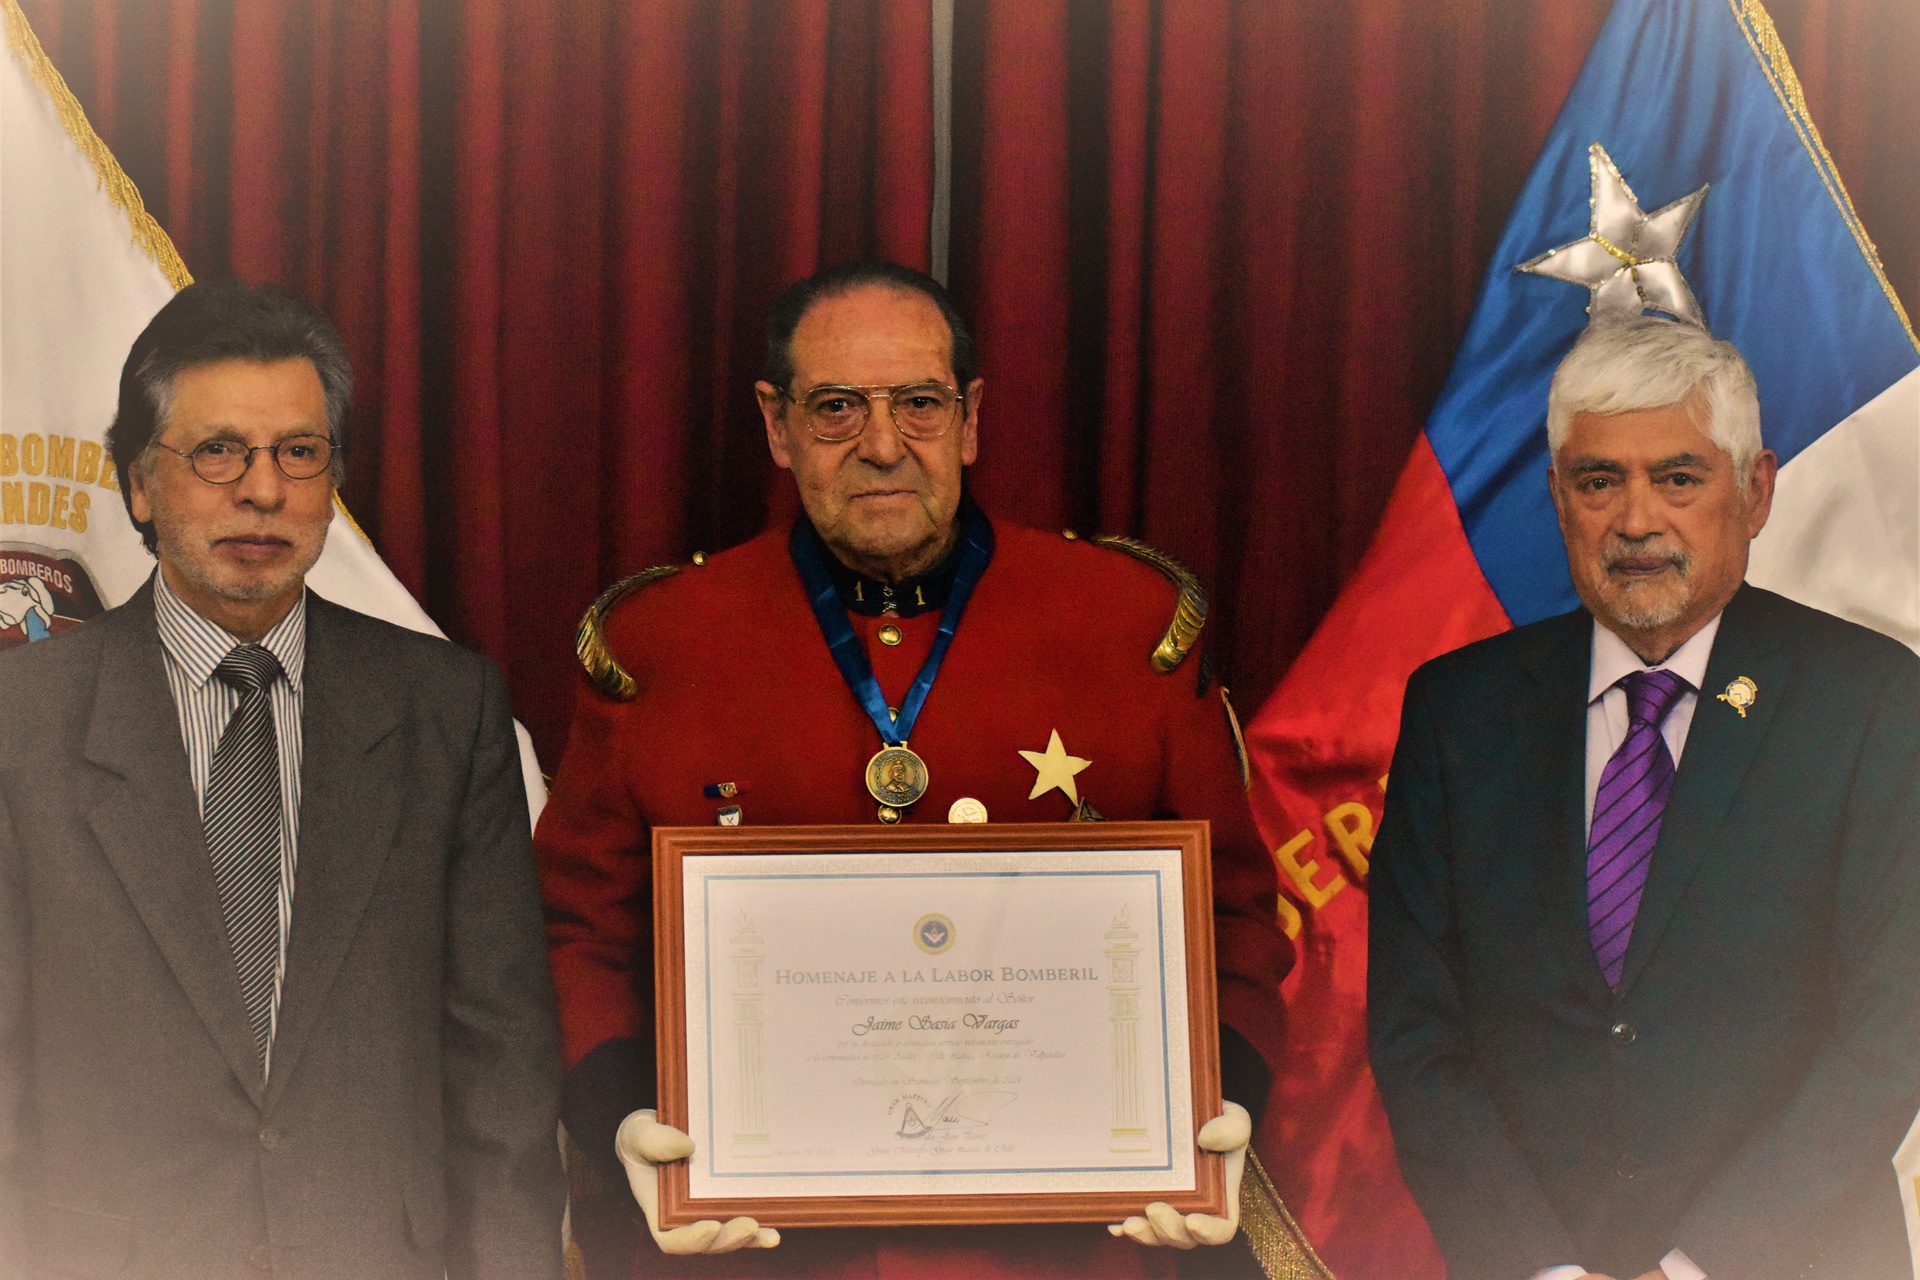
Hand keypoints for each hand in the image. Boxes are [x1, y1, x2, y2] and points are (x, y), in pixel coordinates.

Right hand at [613, 1109, 779, 1253]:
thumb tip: (687, 1146)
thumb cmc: (646, 1139)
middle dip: (729, 1239)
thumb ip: (656, 1140)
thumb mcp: (641, 1134)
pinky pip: (744, 1219)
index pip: (672, 1239)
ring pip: (729, 1236)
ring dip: (749, 1238)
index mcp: (660, 1211)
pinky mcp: (727, 1203)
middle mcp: (685, 1220)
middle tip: (749, 1226)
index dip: (691, 1239)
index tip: (710, 1227)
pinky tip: (775, 1228)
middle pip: (708, 1242)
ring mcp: (708, 1213)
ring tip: (768, 1235)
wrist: (662, 1133)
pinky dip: (760, 1226)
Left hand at [1107, 1101, 1250, 1247]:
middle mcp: (1195, 1209)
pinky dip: (1123, 1223)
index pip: (1221, 1229)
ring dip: (1144, 1234)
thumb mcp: (1233, 1118)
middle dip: (1168, 1230)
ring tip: (1129, 1223)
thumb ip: (1231, 1129)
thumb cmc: (1216, 1121)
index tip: (1193, 1222)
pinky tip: (1114, 1221)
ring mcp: (1167, 1206)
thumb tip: (1205, 1139)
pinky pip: (1133, 1218)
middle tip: (1154, 1209)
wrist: (1187, 1112)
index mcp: (1221, 1197)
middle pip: (1184, 1237)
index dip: (1209, 1233)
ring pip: (1156, 1234)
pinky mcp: (1143, 1198)